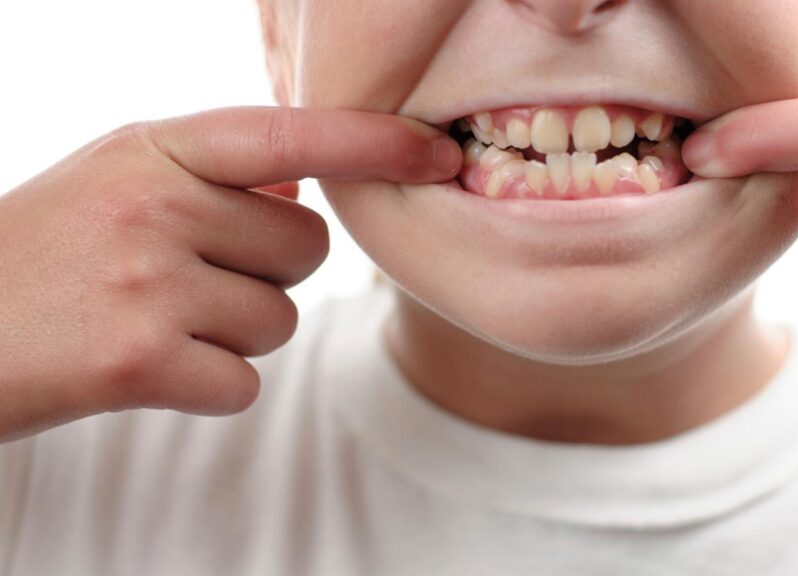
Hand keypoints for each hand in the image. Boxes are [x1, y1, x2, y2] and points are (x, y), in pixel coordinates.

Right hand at [0, 106, 460, 441]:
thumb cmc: (44, 255)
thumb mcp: (116, 181)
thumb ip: (213, 176)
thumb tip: (304, 187)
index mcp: (153, 147)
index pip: (289, 134)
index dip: (374, 142)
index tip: (439, 151)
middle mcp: (156, 203)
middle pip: (307, 247)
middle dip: (270, 272)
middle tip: (191, 280)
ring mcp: (147, 282)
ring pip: (281, 320)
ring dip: (236, 333)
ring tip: (157, 321)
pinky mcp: (139, 363)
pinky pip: (243, 381)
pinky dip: (209, 385)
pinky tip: (147, 367)